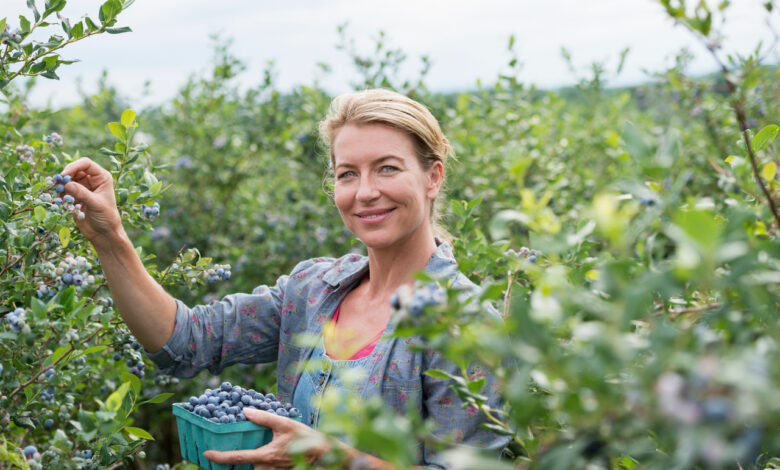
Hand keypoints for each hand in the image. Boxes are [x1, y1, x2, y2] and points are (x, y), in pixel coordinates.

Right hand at [61, 157, 123, 244]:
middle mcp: (92, 180)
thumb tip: (67, 184)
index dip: (74, 166)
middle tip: (56, 185)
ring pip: (67, 180)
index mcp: (102, 177)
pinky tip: (62, 202)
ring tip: (60, 196)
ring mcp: (83, 188)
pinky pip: (64, 191)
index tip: (64, 175)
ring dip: (61, 186)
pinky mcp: (75, 196)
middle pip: (74, 170)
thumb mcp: (96, 204)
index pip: (86, 164)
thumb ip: (82, 193)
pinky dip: (60, 194)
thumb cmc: (106, 218)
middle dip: (64, 177)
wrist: (104, 233)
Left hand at [203, 408, 328, 469]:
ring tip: (234, 458)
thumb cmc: (305, 437)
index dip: (220, 457)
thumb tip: (245, 410)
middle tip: (219, 456)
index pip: (237, 458)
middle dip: (230, 465)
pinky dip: (256, 466)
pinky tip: (257, 457)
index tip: (206, 454)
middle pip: (243, 469)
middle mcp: (267, 468)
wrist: (323, 453)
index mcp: (266, 455)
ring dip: (245, 465)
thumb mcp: (284, 423)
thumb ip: (264, 417)